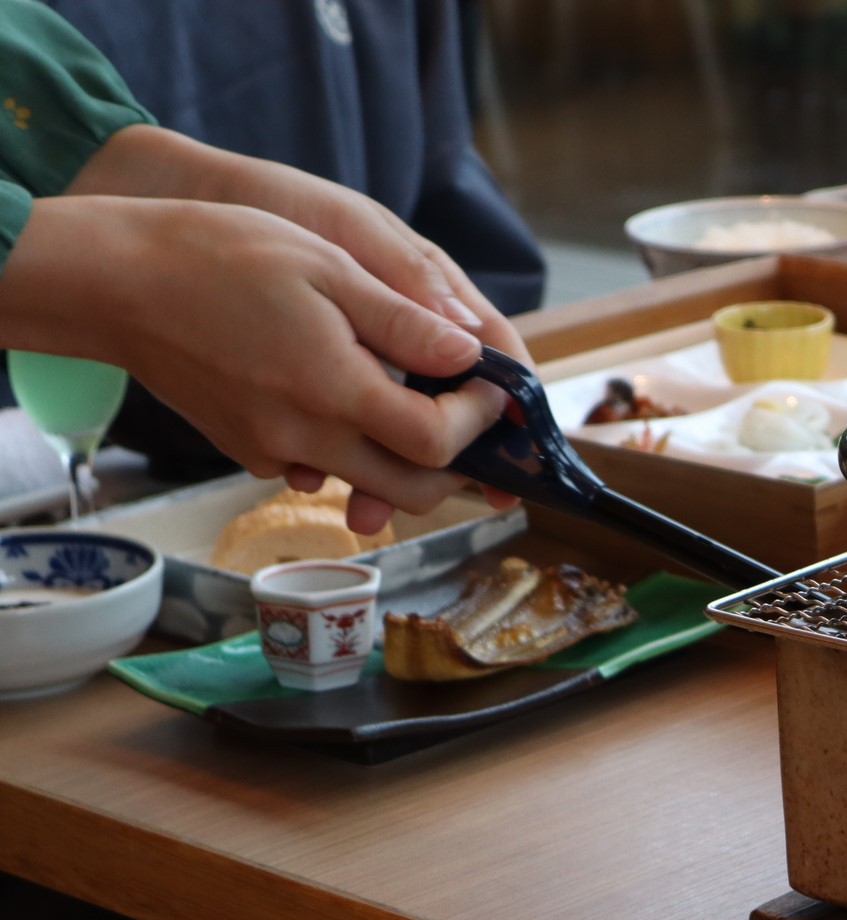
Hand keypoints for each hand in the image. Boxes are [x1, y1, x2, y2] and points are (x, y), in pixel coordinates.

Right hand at [66, 126, 527, 528]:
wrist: (113, 281)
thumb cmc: (218, 256)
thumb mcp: (328, 267)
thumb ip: (404, 320)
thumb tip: (469, 353)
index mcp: (333, 391)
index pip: (437, 444)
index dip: (477, 422)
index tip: (485, 387)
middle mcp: (304, 437)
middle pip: (413, 489)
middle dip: (455, 462)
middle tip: (466, 412)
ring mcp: (270, 450)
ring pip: (366, 484)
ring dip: (404, 458)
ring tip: (415, 398)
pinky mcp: (245, 448)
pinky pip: (317, 466)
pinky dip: (349, 446)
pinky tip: (344, 392)